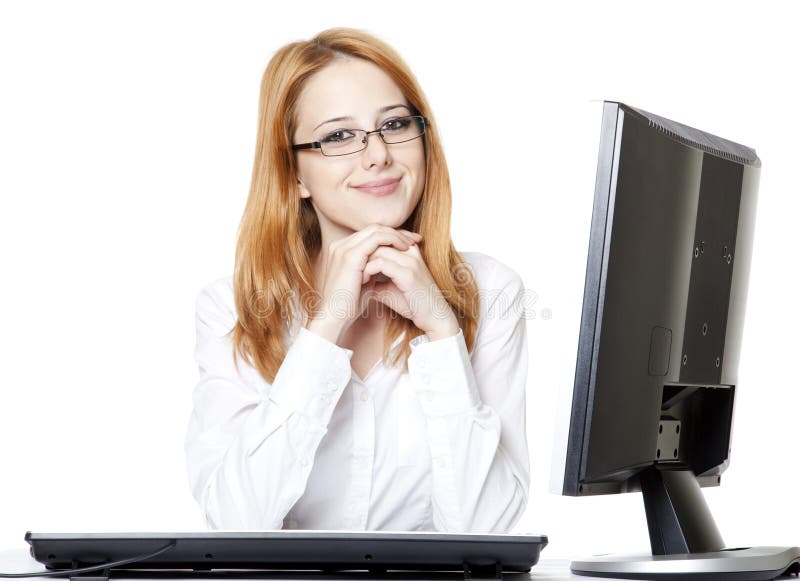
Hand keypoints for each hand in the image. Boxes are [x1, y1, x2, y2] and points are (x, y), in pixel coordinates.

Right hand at [306, 224, 421, 343]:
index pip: (369, 235)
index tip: (408, 242)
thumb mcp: (364, 282)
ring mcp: (343, 248)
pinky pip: (376, 239)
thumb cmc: (349, 305)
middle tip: (414, 239)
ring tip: (410, 244)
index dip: (390, 236)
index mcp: (341, 251)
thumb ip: (373, 270)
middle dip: (396, 232)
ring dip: (396, 235)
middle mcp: (340, 246)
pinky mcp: (350, 255)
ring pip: (376, 230)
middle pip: (373, 229)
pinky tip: (403, 248)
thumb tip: (388, 264)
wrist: (335, 318)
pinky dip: (392, 240)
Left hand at [361, 240, 460, 340]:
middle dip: (362, 254)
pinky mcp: (408, 273)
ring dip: (363, 262)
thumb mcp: (390, 288)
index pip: (382, 238)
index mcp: (408, 251)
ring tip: (356, 276)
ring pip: (377, 249)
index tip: (355, 264)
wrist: (434, 317)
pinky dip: (368, 271)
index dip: (366, 249)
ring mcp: (410, 261)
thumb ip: (376, 280)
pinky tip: (363, 282)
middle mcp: (410, 251)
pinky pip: (380, 264)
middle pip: (378, 240)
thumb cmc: (413, 303)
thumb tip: (357, 279)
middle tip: (351, 268)